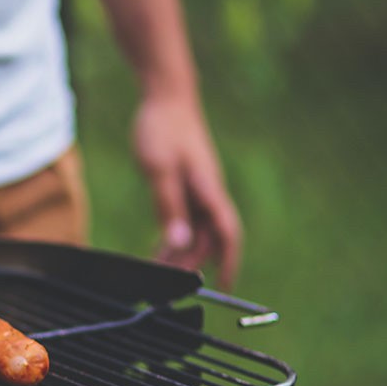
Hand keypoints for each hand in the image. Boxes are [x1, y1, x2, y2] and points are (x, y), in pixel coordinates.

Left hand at [132, 92, 241, 288]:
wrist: (166, 97)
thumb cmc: (163, 128)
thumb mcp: (159, 169)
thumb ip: (169, 206)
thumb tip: (179, 242)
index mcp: (208, 190)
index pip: (227, 234)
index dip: (228, 262)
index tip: (224, 287)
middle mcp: (209, 193)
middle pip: (208, 239)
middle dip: (191, 263)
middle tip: (166, 283)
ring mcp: (200, 189)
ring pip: (196, 231)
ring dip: (181, 252)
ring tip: (158, 270)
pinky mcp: (188, 184)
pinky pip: (186, 218)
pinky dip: (175, 235)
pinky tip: (159, 248)